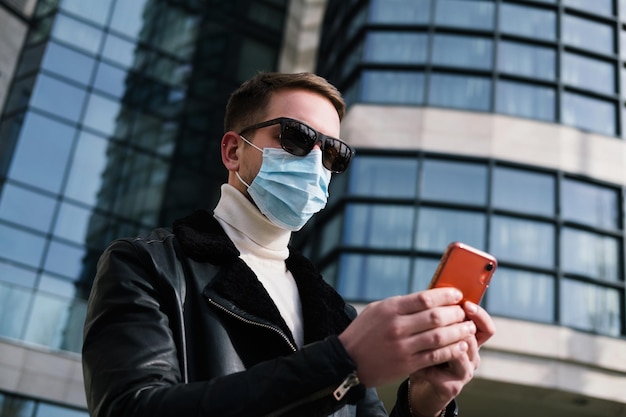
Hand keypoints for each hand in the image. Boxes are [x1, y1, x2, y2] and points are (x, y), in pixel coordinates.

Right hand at [338, 288, 475, 386]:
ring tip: (469, 328)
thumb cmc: (363, 332)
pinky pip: (435, 356)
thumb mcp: (377, 310)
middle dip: (456, 313)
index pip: (425, 298)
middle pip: (436, 316)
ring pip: (439, 337)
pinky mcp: (406, 364)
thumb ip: (400, 305)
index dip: (446, 295)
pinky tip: (460, 345)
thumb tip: (429, 299)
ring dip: (458, 332)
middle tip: (465, 312)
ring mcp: (402, 346)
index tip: (457, 294)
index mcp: (390, 309)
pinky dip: (451, 350)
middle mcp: (397, 326)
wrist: (347, 361)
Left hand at [407, 301, 495, 416]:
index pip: (485, 326)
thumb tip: (434, 290)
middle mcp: (471, 356)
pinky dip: (423, 364)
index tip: (465, 303)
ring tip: (417, 336)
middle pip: (473, 336)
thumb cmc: (426, 352)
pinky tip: (411, 361)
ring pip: (459, 351)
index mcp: (470, 340)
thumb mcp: (433, 332)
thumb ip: (437, 317)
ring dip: (436, 341)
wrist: (422, 384)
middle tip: (436, 316)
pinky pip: (439, 371)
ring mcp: (464, 373)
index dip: (479, 314)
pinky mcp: (452, 387)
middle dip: (456, 324)